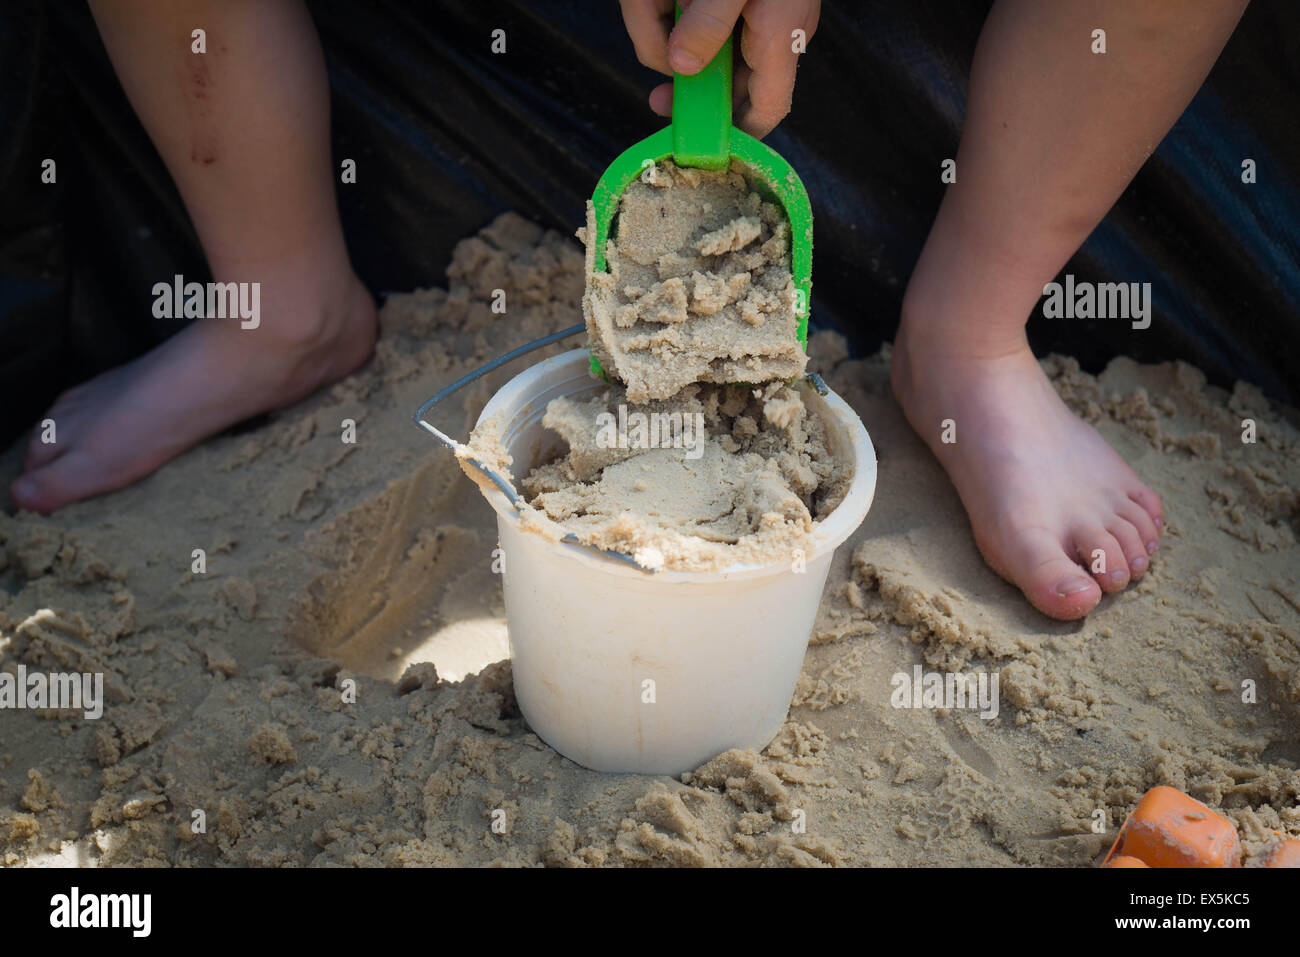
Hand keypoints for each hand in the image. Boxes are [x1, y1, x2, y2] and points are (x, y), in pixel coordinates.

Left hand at [619, 0, 819, 138]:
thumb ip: (706, 22)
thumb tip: (680, 66)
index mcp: (780, 32)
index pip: (766, 110)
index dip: (735, 136)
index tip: (696, 144)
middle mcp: (775, 28)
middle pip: (732, 83)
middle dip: (691, 86)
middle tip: (659, 97)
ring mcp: (760, 12)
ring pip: (711, 48)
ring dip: (677, 38)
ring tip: (655, 11)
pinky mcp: (741, 0)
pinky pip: (706, 20)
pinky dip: (678, 14)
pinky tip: (664, 0)